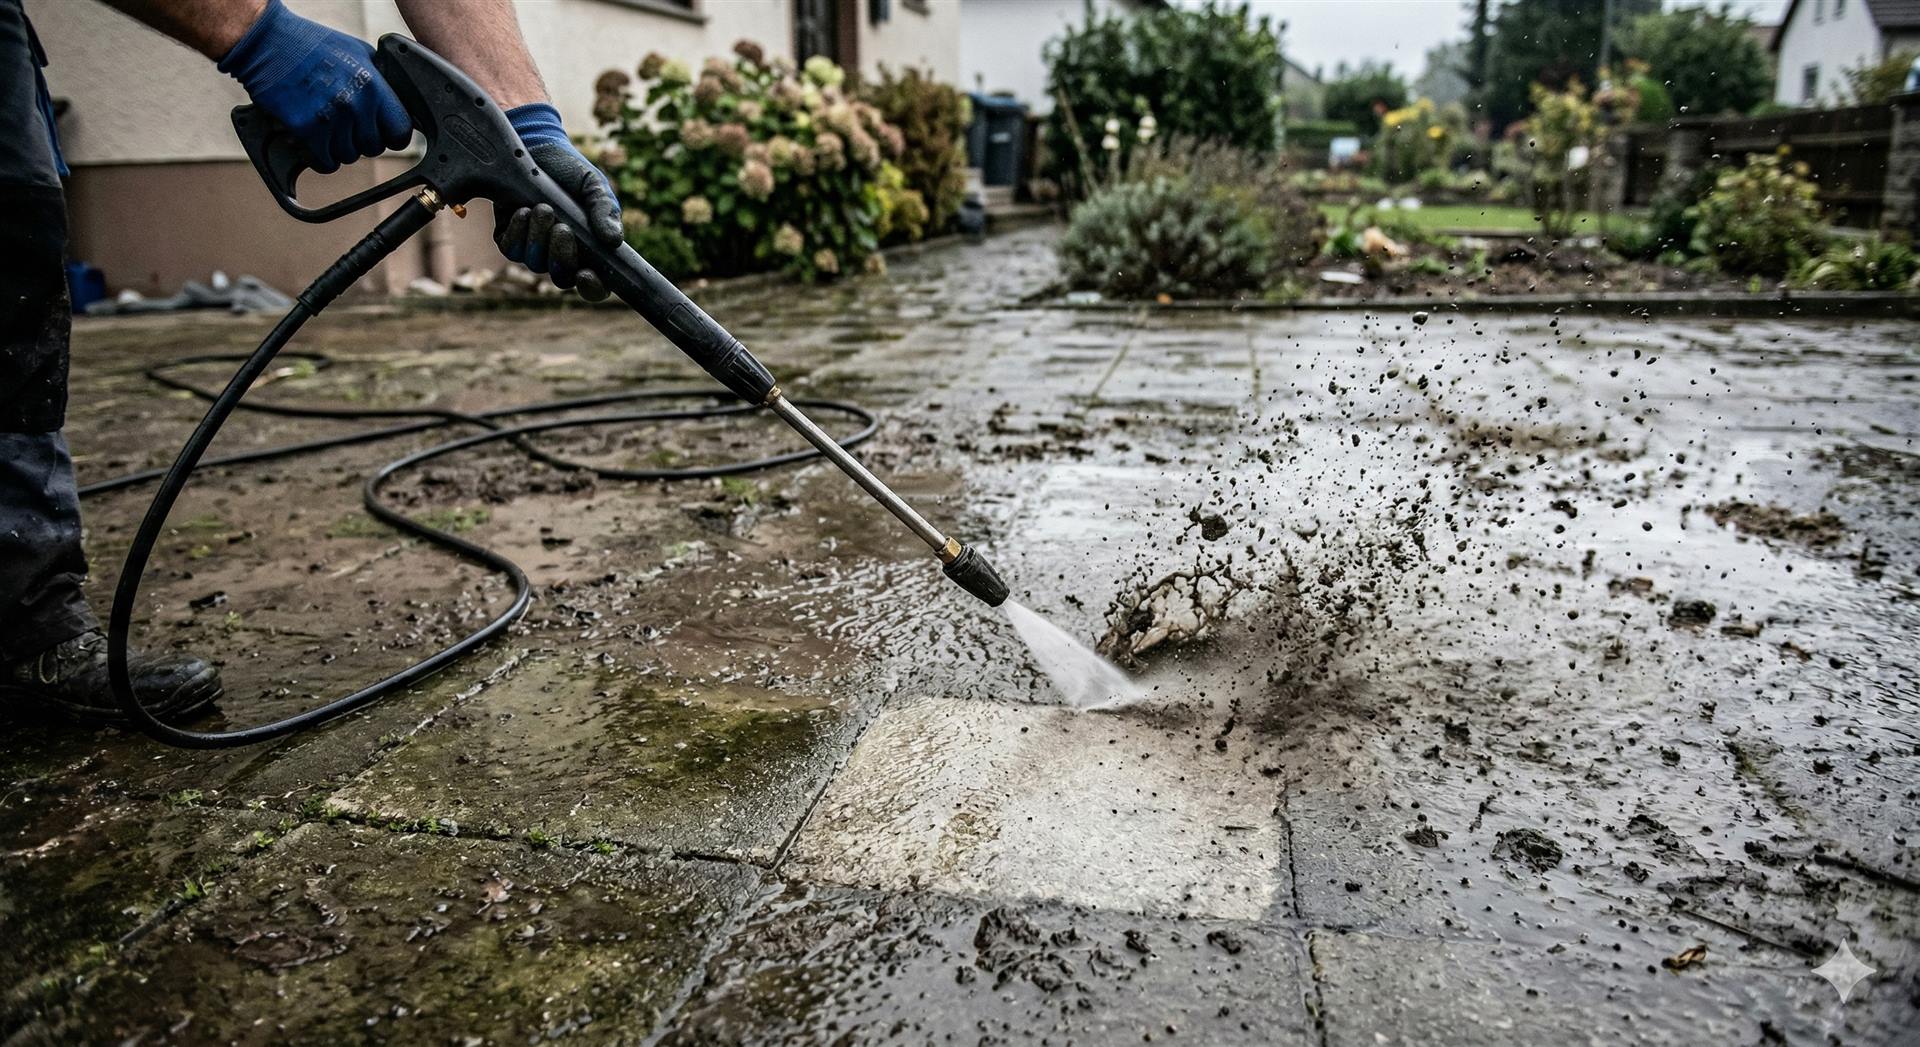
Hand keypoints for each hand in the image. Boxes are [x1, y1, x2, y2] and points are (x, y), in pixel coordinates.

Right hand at [217, 0, 410, 174]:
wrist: (268, 43)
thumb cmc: (312, 44)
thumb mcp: (359, 53)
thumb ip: (380, 80)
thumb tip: (394, 101)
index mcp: (373, 86)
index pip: (401, 131)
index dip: (393, 136)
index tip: (384, 134)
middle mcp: (356, 104)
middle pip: (373, 147)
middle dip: (362, 140)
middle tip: (347, 127)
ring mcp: (331, 119)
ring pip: (348, 156)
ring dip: (339, 148)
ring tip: (327, 129)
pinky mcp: (306, 130)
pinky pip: (325, 162)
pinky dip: (320, 157)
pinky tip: (314, 143)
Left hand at [493, 103, 622, 301]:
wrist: (537, 148)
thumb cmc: (572, 171)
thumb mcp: (594, 186)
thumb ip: (605, 210)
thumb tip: (614, 240)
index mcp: (590, 251)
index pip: (595, 286)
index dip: (592, 289)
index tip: (586, 274)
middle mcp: (562, 255)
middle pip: (561, 277)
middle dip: (561, 256)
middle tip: (563, 228)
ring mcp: (535, 248)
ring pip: (535, 263)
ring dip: (538, 238)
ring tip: (543, 208)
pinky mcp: (510, 237)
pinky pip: (511, 249)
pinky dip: (517, 231)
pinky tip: (523, 210)